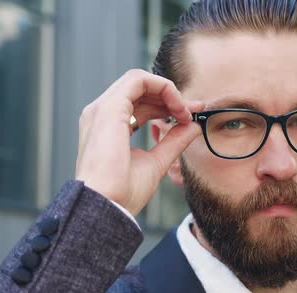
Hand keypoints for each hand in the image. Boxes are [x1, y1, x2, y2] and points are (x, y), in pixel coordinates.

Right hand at [75, 69, 203, 215]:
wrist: (107, 207)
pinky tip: (177, 108)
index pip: (139, 104)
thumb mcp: (157, 161)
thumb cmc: (123, 193)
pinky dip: (163, 88)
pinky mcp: (109, 108)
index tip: (190, 116)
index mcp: (108, 127)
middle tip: (195, 109)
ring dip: (168, 91)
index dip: (166, 105)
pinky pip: (139, 80)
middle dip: (171, 96)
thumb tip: (193, 126)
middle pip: (140, 90)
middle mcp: (101, 114)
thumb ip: (174, 141)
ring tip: (186, 111)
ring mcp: (102, 109)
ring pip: (139, 80)